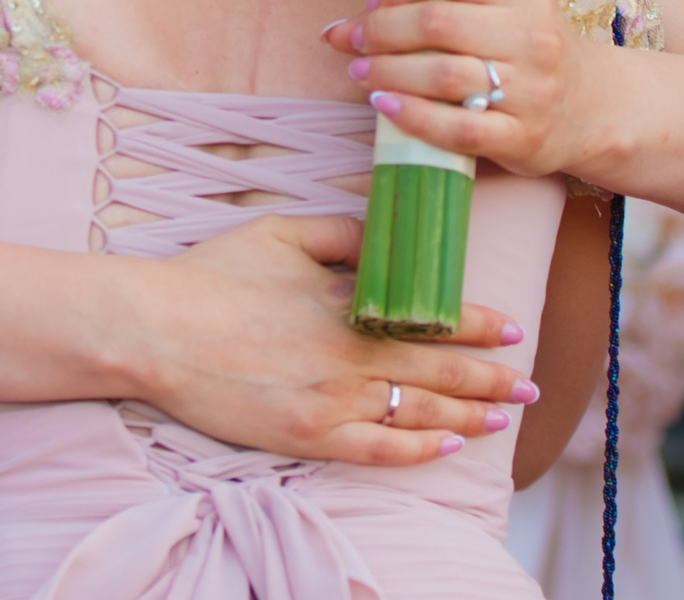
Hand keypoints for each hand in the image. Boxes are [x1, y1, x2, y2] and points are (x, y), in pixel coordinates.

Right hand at [131, 212, 538, 465]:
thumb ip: (342, 235)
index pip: (433, 318)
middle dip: (492, 379)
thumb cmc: (212, 275)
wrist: (154, 329)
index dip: (479, 325)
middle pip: (440, 371)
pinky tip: (447, 447)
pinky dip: (421, 450)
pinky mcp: (308, 435)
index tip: (510, 330)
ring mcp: (331, 401)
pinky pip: (381, 451)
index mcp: (348, 303)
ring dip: (469, 416)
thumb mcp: (280, 232)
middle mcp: (349, 355)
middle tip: (529, 385)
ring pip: (420, 413)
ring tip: (501, 418)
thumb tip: (385, 240)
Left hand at [326, 0, 600, 177]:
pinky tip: (386, 108)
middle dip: (381, 30)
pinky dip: (414, 116)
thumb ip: (437, 4)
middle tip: (356, 41)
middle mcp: (531, 36)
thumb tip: (342, 25)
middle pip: (438, 22)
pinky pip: (459, 128)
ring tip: (362, 74)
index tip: (375, 0)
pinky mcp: (523, 137)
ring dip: (388, 72)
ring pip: (444, 75)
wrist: (594, 109)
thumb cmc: (527, 53)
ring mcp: (531, 90)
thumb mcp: (503, 11)